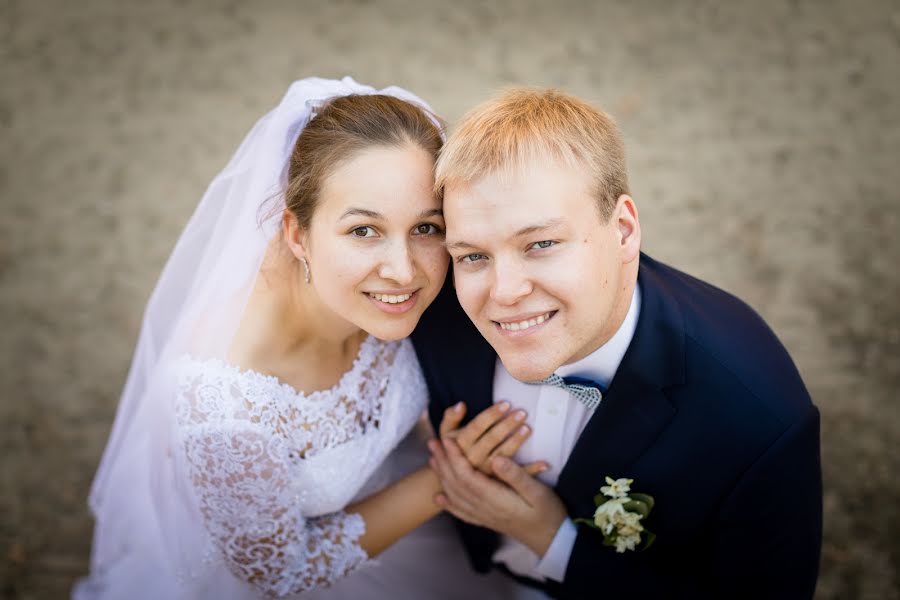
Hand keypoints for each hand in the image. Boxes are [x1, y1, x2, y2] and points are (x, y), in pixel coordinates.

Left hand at [428, 437, 567, 556]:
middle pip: (456, 484)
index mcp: (495, 499)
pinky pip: (462, 512)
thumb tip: (496, 459)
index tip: (447, 440)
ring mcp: (484, 516)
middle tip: (433, 442)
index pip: (467, 476)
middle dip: (443, 462)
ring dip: (442, 477)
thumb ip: (516, 475)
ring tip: (432, 460)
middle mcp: (484, 509)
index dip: (455, 457)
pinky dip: (448, 504)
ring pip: (456, 496)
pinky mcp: (487, 520)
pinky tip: (439, 498)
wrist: (552, 539)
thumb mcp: (537, 491)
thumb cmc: (547, 512)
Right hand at [436, 401, 543, 476]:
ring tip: (528, 428)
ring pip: (503, 456)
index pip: (476, 427)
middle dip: (506, 424)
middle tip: (522, 412)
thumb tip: (461, 405)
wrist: (454, 483)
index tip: (506, 403)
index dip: (491, 415)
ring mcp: (486, 473)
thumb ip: (450, 418)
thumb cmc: (453, 450)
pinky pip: (516, 478)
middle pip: (491, 440)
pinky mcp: (498, 484)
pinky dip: (532, 470)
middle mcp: (472, 460)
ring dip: (516, 442)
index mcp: (460, 445)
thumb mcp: (446, 434)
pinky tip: (546, 463)